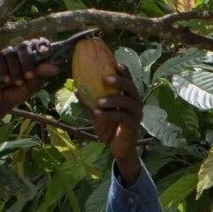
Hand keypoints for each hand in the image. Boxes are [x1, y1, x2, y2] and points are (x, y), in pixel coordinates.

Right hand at [0, 38, 59, 125]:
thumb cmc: (18, 93)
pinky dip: (3, 70)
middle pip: (24, 46)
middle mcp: (18, 53)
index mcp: (31, 57)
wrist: (0, 102)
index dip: (42, 44)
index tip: (45, 51)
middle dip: (27, 62)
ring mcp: (5, 55)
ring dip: (15, 71)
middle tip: (28, 76)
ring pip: (11, 53)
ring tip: (15, 83)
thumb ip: (41, 74)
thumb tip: (55, 68)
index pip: (38, 44)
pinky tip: (4, 80)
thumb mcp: (33, 85)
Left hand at [92, 64, 142, 183]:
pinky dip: (110, 114)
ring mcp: (136, 114)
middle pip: (131, 87)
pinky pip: (122, 116)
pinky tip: (98, 113)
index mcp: (129, 96)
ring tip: (98, 102)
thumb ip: (90, 101)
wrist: (117, 147)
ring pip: (127, 102)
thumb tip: (76, 88)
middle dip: (119, 81)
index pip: (128, 80)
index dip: (124, 71)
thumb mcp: (98, 112)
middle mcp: (135, 102)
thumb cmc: (109, 127)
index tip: (115, 63)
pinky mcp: (133, 125)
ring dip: (112, 100)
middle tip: (106, 78)